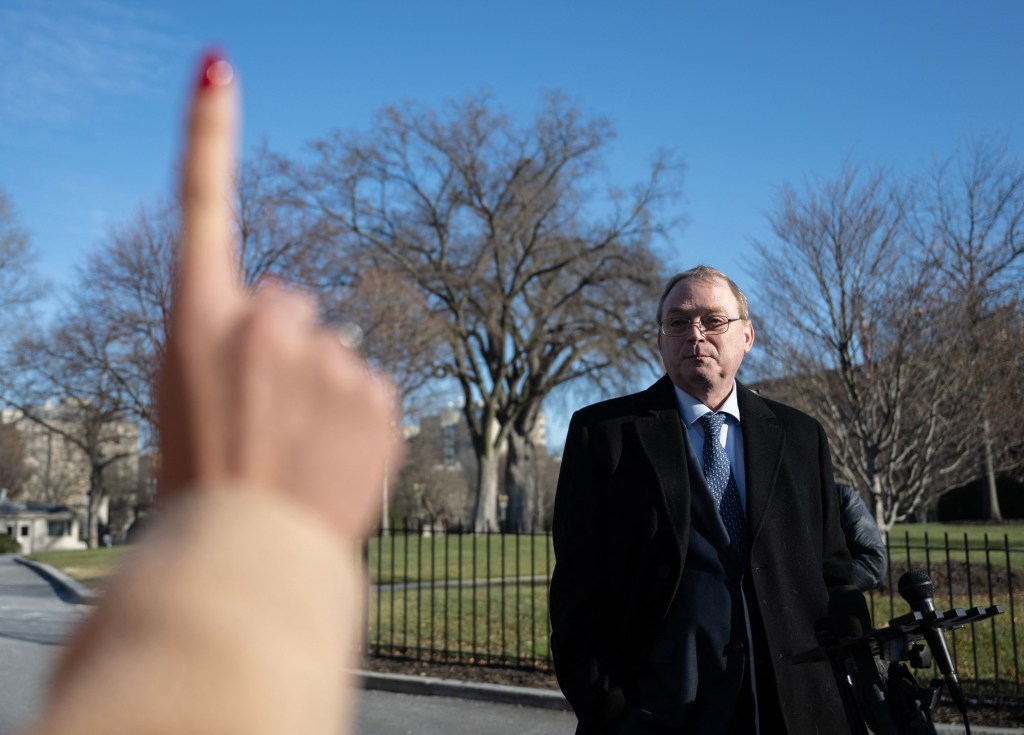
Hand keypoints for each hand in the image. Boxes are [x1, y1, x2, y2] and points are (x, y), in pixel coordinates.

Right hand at [157, 51, 400, 541]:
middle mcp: (264, 322)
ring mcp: (326, 356)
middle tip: (264, 419)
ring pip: (333, 355)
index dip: (209, 136)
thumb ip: (231, 339)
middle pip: (291, 308)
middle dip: (283, 351)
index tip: (218, 71)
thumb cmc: (203, 481)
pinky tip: (331, 461)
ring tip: (295, 452)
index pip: (203, 208)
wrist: (249, 561)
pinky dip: (356, 419)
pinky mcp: (379, 393)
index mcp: (198, 321)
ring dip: (321, 392)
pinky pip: (370, 388)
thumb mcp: (184, 399)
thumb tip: (293, 307)